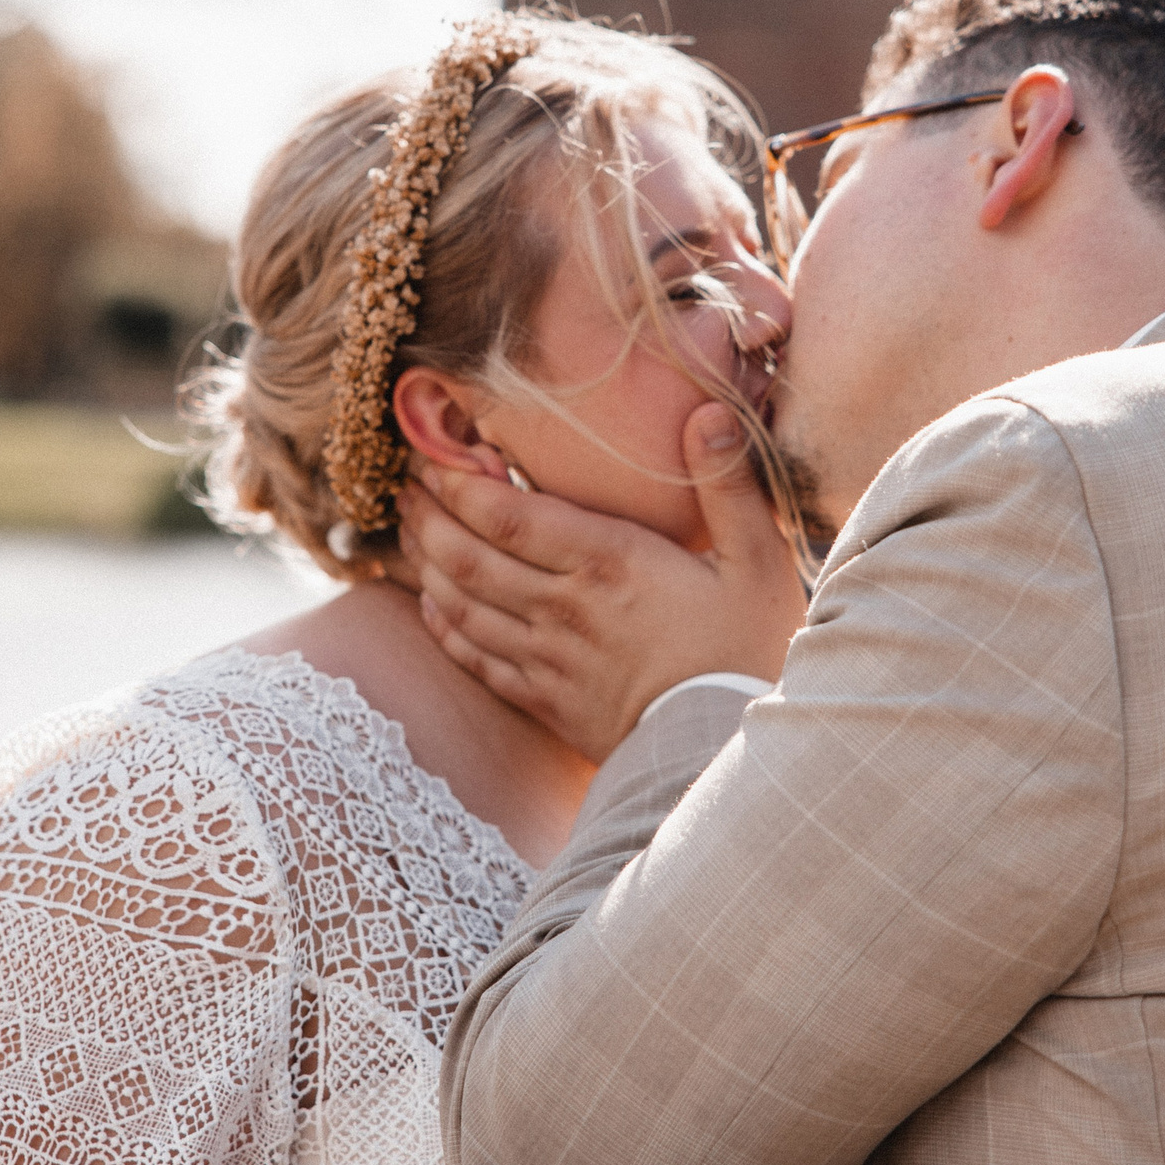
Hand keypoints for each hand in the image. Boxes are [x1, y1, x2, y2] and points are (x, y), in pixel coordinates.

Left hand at [399, 403, 808, 759]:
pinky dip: (444, 625)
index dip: (462, 483)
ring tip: (409, 529)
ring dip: (425, 562)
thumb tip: (709, 410)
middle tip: (407, 485)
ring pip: (462, 603)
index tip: (436, 454)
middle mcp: (564, 607)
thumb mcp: (757, 562)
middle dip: (429, 514)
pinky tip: (430, 602)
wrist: (724, 753)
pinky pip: (476, 658)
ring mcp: (547, 658)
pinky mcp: (545, 701)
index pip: (510, 517)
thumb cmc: (745, 653)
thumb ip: (728, 484)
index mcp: (609, 562)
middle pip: (469, 555)